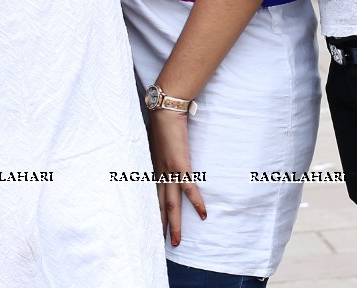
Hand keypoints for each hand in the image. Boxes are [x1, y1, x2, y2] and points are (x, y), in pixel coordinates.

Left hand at [146, 111, 205, 246]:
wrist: (165, 111)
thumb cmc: (162, 123)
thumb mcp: (157, 143)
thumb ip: (160, 154)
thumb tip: (165, 157)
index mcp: (153, 169)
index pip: (152, 197)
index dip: (153, 212)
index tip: (152, 226)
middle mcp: (158, 174)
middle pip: (159, 206)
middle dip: (160, 226)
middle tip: (161, 245)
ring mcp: (169, 172)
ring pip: (171, 204)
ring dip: (174, 224)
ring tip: (177, 241)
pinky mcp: (180, 166)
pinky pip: (189, 189)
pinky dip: (196, 203)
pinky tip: (203, 215)